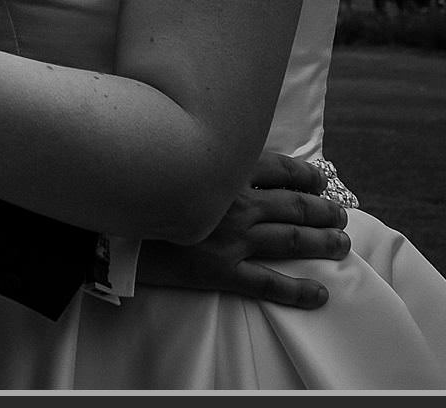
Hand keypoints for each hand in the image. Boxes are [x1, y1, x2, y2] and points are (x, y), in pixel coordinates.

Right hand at [140, 151, 352, 308]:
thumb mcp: (166, 159)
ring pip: (290, 240)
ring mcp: (229, 237)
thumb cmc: (132, 188)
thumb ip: (197, 156)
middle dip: (323, 209)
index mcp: (220, 172)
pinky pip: (268, 282)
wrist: (103, 228)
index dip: (304, 173)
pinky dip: (298, 290)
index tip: (320, 177)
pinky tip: (319, 294)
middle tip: (340, 214)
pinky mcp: (220, 271)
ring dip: (322, 241)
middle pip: (292, 205)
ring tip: (342, 243)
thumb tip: (218, 151)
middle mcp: (232, 202)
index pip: (276, 167)